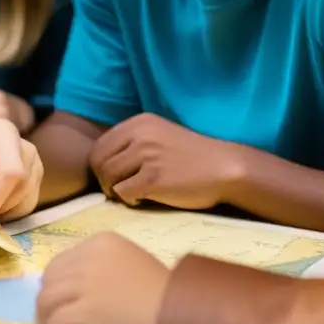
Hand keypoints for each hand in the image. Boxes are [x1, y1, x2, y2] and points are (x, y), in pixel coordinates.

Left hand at [37, 232, 167, 323]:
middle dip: (48, 294)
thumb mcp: (129, 259)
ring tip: (51, 323)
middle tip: (52, 310)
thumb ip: (103, 262)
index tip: (62, 294)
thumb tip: (76, 280)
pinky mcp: (87, 308)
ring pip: (47, 296)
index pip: (63, 259)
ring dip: (45, 313)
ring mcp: (87, 282)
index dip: (59, 279)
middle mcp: (90, 256)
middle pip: (51, 276)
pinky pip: (56, 316)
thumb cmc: (158, 287)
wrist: (173, 307)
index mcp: (101, 241)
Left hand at [88, 113, 240, 209]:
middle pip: (98, 162)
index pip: (100, 145)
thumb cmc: (193, 156)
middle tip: (119, 190)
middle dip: (104, 180)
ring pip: (108, 178)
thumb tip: (104, 163)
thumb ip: (134, 142)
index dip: (101, 166)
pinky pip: (123, 193)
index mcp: (140, 122)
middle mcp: (140, 135)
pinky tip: (144, 199)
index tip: (115, 177)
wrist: (225, 167)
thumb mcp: (160, 135)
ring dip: (116, 191)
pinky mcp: (154, 178)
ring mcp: (147, 155)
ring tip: (134, 194)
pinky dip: (129, 200)